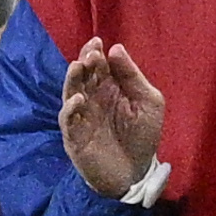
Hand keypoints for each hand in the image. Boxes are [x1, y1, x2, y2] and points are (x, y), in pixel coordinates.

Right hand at [58, 36, 167, 196]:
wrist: (137, 174)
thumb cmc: (143, 137)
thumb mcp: (148, 102)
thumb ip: (133, 77)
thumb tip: (116, 48)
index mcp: (109, 88)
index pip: (97, 65)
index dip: (94, 52)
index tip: (97, 42)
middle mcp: (92, 99)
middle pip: (83, 75)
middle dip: (84, 61)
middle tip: (90, 53)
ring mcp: (81, 117)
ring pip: (71, 93)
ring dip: (73, 79)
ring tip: (79, 66)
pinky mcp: (74, 137)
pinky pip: (67, 120)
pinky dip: (70, 109)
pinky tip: (79, 100)